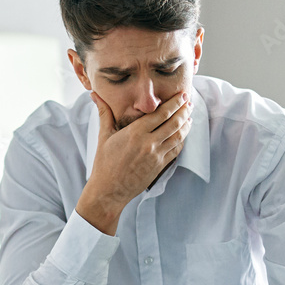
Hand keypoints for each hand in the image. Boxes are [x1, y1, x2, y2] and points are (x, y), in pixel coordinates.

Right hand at [77, 91, 192, 234]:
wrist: (109, 190)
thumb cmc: (104, 163)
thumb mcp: (104, 136)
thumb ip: (104, 113)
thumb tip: (94, 94)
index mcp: (135, 133)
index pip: (161, 113)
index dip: (174, 103)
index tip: (181, 95)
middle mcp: (149, 143)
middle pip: (173, 123)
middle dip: (184, 110)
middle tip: (189, 101)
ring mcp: (156, 156)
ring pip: (178, 136)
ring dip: (186, 124)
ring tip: (190, 116)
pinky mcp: (160, 166)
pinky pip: (176, 150)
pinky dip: (182, 140)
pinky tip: (183, 134)